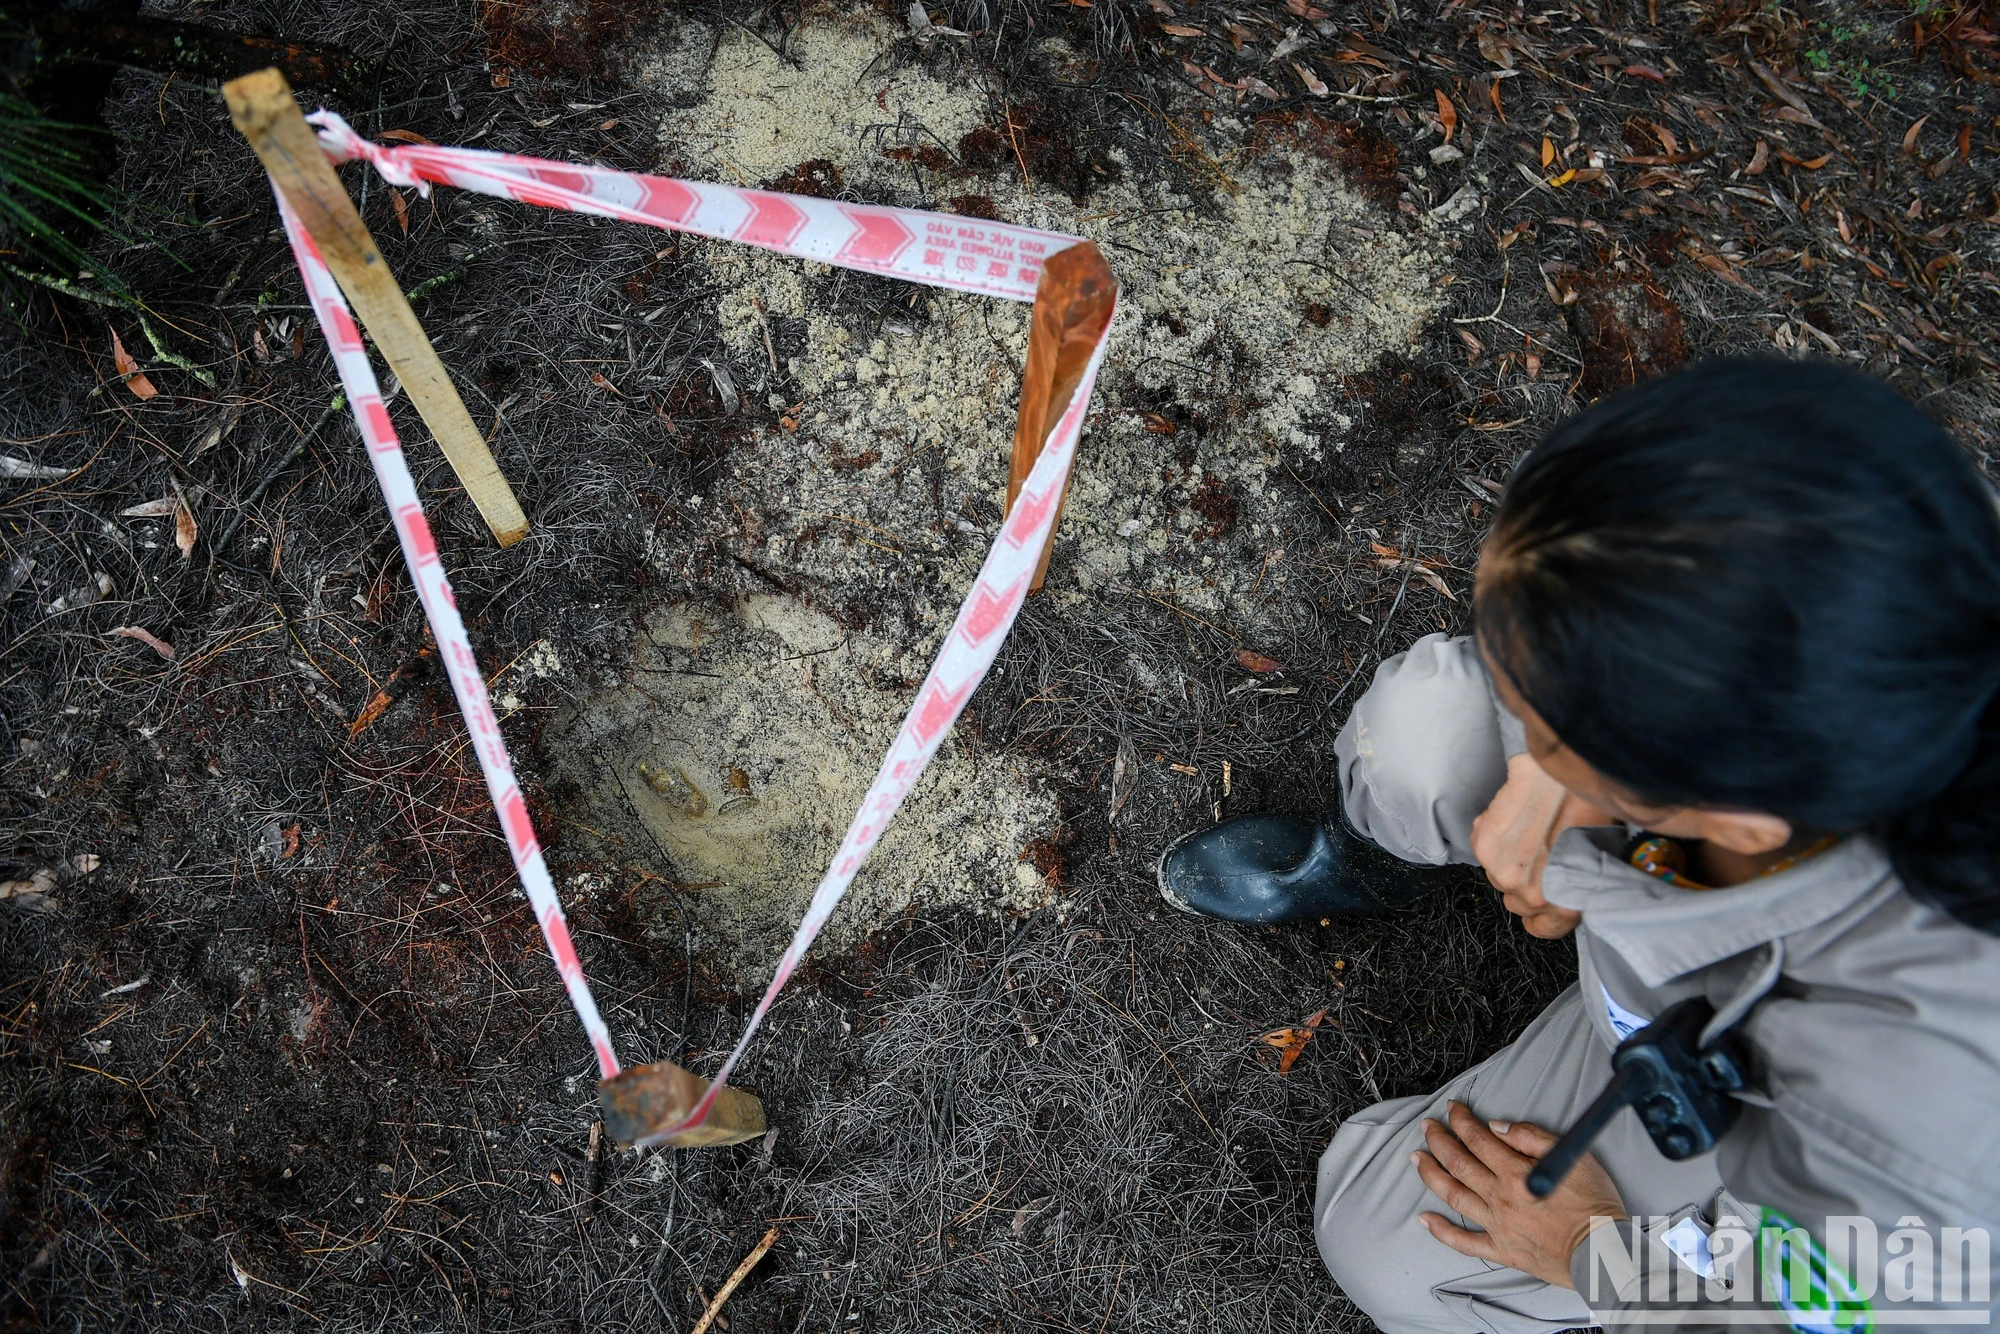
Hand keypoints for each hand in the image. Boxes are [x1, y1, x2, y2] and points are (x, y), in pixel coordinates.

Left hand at [1413, 1101, 1627, 1288]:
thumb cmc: (1595, 1205)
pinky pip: (1463, 1242)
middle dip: (1439, 1140)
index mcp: (1516, 1173)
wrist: (1604, 1253)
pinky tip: (1424, 1219)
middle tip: (1427, 1127)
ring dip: (1430, 1174)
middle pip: (1458, 1163)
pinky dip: (1441, 1231)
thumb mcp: (1573, 1158)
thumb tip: (1499, 1127)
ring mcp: (1497, 1226)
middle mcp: (1500, 1198)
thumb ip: (1533, 1138)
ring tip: (1417, 1159)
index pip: (1478, 1139)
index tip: (1452, 1109)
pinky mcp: (1501, 1250)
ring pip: (1453, 1196)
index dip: (1461, 1120)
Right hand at [1470, 753, 1611, 938]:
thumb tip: (1567, 887)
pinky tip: (1514, 818)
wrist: (1563, 775)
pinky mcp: (1485, 847)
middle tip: (1540, 854)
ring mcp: (1504, 873)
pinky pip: (1484, 851)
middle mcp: (1532, 894)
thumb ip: (1576, 884)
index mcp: (1564, 902)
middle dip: (1525, 881)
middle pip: (1516, 901)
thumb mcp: (1598, 857)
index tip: (1546, 896)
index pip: (1541, 929)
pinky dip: (1493, 836)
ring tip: (1528, 832)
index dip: (1544, 911)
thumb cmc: (1590, 810)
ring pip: (1497, 876)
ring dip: (1507, 859)